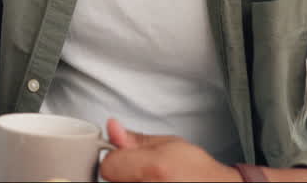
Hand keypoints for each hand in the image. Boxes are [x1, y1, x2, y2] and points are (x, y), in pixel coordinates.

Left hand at [99, 119, 241, 182]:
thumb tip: (112, 128)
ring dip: (129, 181)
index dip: (116, 158)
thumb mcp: (169, 143)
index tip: (126, 158)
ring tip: (151, 179)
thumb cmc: (198, 170)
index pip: (109, 165)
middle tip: (143, 170)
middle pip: (113, 179)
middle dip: (124, 171)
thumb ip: (136, 139)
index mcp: (154, 168)